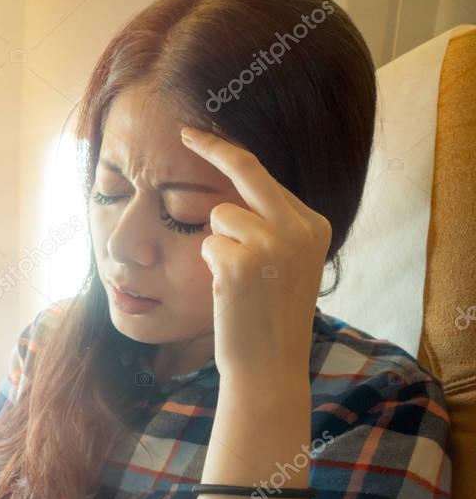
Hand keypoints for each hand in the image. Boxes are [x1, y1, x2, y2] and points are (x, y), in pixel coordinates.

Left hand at [179, 125, 331, 382]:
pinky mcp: (242, 263)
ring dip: (216, 244)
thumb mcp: (285, 263)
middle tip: (184, 132)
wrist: (269, 366)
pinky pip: (208, 245)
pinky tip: (229, 293)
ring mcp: (272, 243)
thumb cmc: (268, 317)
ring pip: (218, 215)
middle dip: (212, 148)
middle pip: (246, 171)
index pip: (264, 175)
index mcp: (313, 224)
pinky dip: (210, 267)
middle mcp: (300, 227)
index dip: (227, 153)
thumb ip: (271, 224)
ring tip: (235, 280)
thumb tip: (234, 186)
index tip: (199, 134)